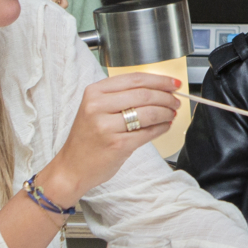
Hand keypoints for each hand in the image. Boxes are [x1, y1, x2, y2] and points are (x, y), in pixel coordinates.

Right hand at [33, 72, 183, 204]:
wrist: (72, 167)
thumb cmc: (87, 138)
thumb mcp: (96, 109)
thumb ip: (121, 97)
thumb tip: (158, 89)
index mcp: (94, 92)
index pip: (134, 79)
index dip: (159, 80)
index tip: (174, 82)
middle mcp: (98, 107)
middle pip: (144, 94)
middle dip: (166, 97)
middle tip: (175, 101)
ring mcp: (107, 126)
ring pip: (149, 113)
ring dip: (166, 112)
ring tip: (171, 114)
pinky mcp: (118, 144)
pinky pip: (148, 132)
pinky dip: (161, 128)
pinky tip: (165, 126)